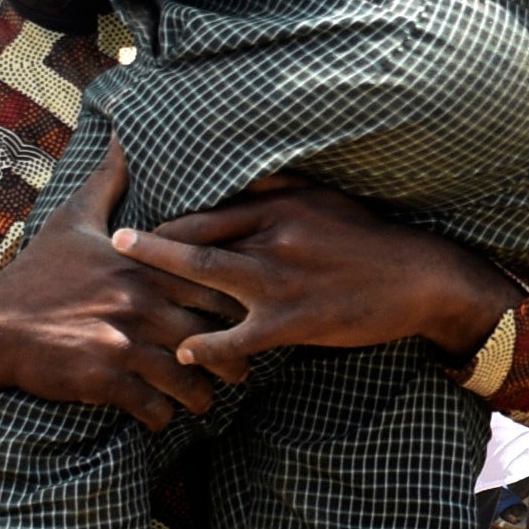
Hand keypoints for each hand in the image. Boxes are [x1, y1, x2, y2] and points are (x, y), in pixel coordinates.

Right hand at [0, 147, 233, 431]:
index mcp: (140, 263)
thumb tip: (123, 137)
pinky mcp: (104, 377)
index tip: (245, 313)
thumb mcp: (73, 220)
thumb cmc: (37, 274)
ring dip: (202, 394)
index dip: (236, 300)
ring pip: (189, 375)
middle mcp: (138, 299)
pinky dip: (162, 414)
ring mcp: (123, 340)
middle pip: (213, 330)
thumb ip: (108, 181)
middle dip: (232, 353)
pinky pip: (154, 405)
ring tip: (206, 400)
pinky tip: (162, 414)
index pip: (212, 279)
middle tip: (240, 366)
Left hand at [111, 178, 506, 374]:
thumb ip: (280, 188)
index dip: (167, 220)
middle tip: (109, 249)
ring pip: (208, 279)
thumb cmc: (369, 240)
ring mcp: (281, 280)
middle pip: (196, 238)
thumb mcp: (326, 200)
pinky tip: (183, 353)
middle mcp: (273, 236)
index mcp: (278, 206)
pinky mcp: (295, 321)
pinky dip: (208, 345)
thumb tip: (240, 176)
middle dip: (149, 246)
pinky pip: (240, 336)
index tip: (131, 227)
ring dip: (163, 284)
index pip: (209, 210)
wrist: (420, 277)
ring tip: (125, 295)